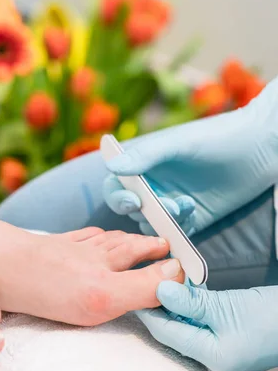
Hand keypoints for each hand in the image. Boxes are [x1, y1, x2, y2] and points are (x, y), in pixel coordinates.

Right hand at [104, 78, 277, 235]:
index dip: (117, 196)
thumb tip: (111, 166)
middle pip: (132, 210)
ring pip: (152, 225)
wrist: (260, 148)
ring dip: (163, 221)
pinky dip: (180, 229)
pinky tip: (194, 211)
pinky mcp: (193, 219)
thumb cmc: (218, 137)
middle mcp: (155, 186)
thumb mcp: (181, 144)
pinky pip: (176, 233)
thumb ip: (146, 155)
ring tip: (185, 206)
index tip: (133, 201)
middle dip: (145, 212)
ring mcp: (173, 204)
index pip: (117, 185)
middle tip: (166, 206)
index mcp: (145, 165)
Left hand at [138, 282, 277, 370]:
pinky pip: (203, 326)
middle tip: (143, 290)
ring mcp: (226, 351)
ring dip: (176, 309)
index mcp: (215, 356)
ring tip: (161, 288)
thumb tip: (162, 291)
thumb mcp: (228, 306)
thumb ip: (193, 301)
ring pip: (189, 329)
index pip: (170, 334)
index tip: (134, 297)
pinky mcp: (232, 341)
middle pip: (177, 333)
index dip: (150, 314)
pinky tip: (185, 296)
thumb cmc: (274, 317)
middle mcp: (217, 358)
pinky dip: (193, 311)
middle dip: (160, 311)